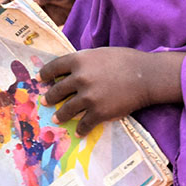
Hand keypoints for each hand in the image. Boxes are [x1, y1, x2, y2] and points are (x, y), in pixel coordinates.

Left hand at [38, 48, 185, 135]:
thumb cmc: (127, 60)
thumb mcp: (102, 53)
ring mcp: (88, 97)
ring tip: (57, 119)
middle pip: (57, 90)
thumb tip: (73, 70)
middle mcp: (80, 78)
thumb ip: (86, 61)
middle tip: (46, 101)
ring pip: (66, 110)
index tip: (40, 79)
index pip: (54, 67)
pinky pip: (84, 124)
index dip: (45, 74)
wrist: (146, 76)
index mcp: (80, 60)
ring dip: (60, 115)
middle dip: (49, 97)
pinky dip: (81, 129)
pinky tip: (79, 132)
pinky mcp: (98, 112)